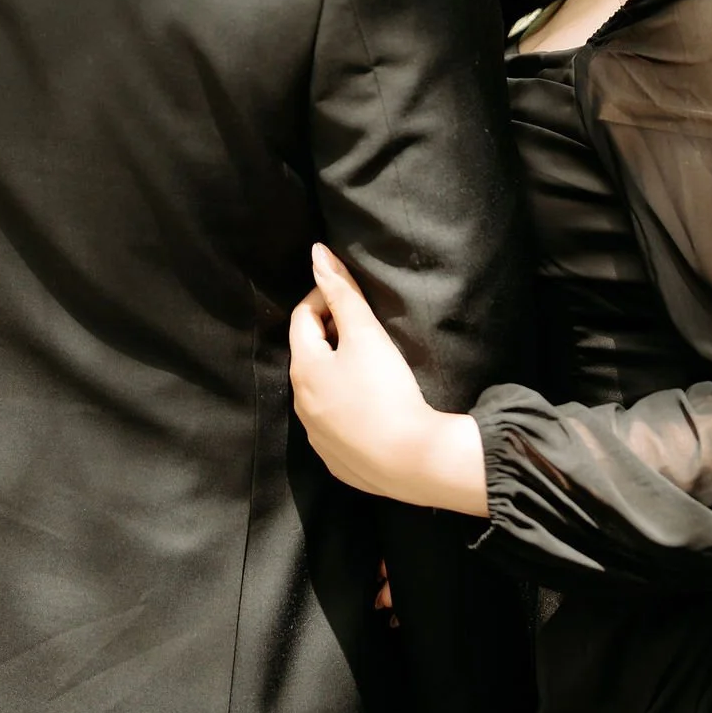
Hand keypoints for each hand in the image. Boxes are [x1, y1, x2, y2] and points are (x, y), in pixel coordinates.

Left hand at [289, 246, 488, 515]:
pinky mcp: (335, 458)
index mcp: (303, 368)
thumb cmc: (384, 390)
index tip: (350, 294)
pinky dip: (345, 405)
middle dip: (330, 334)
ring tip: (369, 364)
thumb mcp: (365, 333)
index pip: (302, 318)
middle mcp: (301, 403)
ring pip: (319, 391)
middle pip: (308, 355)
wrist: (410, 460)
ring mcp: (316, 435)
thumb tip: (317, 252)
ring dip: (336, 371)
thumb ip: (341, 291)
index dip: (323, 298)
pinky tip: (371, 405)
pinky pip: (333, 423)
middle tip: (363, 325)